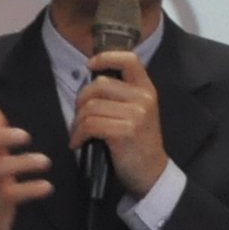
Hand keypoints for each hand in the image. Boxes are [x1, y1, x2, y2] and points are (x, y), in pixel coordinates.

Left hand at [72, 46, 167, 196]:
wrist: (151, 172)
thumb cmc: (137, 143)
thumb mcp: (137, 112)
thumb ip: (120, 94)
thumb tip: (90, 80)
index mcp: (146, 89)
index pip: (129, 59)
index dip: (106, 57)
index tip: (90, 64)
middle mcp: (144, 98)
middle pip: (99, 85)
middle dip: (81, 100)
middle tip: (79, 117)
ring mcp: (136, 115)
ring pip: (91, 106)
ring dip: (77, 122)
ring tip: (78, 133)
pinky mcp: (126, 131)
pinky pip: (90, 124)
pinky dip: (78, 134)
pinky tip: (78, 143)